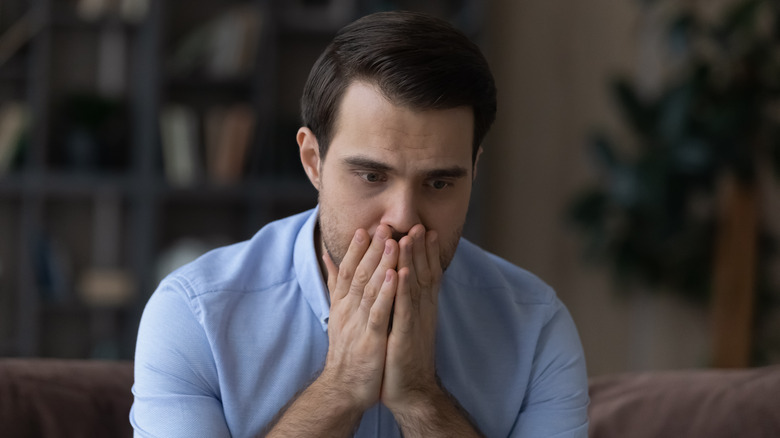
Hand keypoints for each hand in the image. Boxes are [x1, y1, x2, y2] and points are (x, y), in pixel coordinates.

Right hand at [319, 225, 399, 409]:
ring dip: (381, 264)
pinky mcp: (370, 339)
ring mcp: (358, 324)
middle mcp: (347, 310)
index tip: (365, 228)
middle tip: (383, 225)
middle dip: (372, 249)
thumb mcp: (338, 314)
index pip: (347, 270)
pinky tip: (395, 276)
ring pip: (369, 288)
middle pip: (359, 273)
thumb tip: (327, 258)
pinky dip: (386, 293)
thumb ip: (334, 285)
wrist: (343, 389)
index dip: (356, 249)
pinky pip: (379, 312)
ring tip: (393, 242)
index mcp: (342, 304)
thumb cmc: (345, 351)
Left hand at [381, 224, 442, 412]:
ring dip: (412, 261)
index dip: (423, 252)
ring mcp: (414, 323)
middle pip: (422, 274)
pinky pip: (404, 309)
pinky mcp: (404, 337)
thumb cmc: (401, 357)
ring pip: (414, 286)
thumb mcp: (400, 325)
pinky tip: (399, 272)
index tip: (421, 229)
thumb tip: (397, 283)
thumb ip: (400, 302)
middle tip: (419, 225)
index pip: (424, 274)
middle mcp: (421, 312)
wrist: (410, 392)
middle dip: (420, 249)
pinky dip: (402, 290)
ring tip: (409, 237)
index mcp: (420, 309)